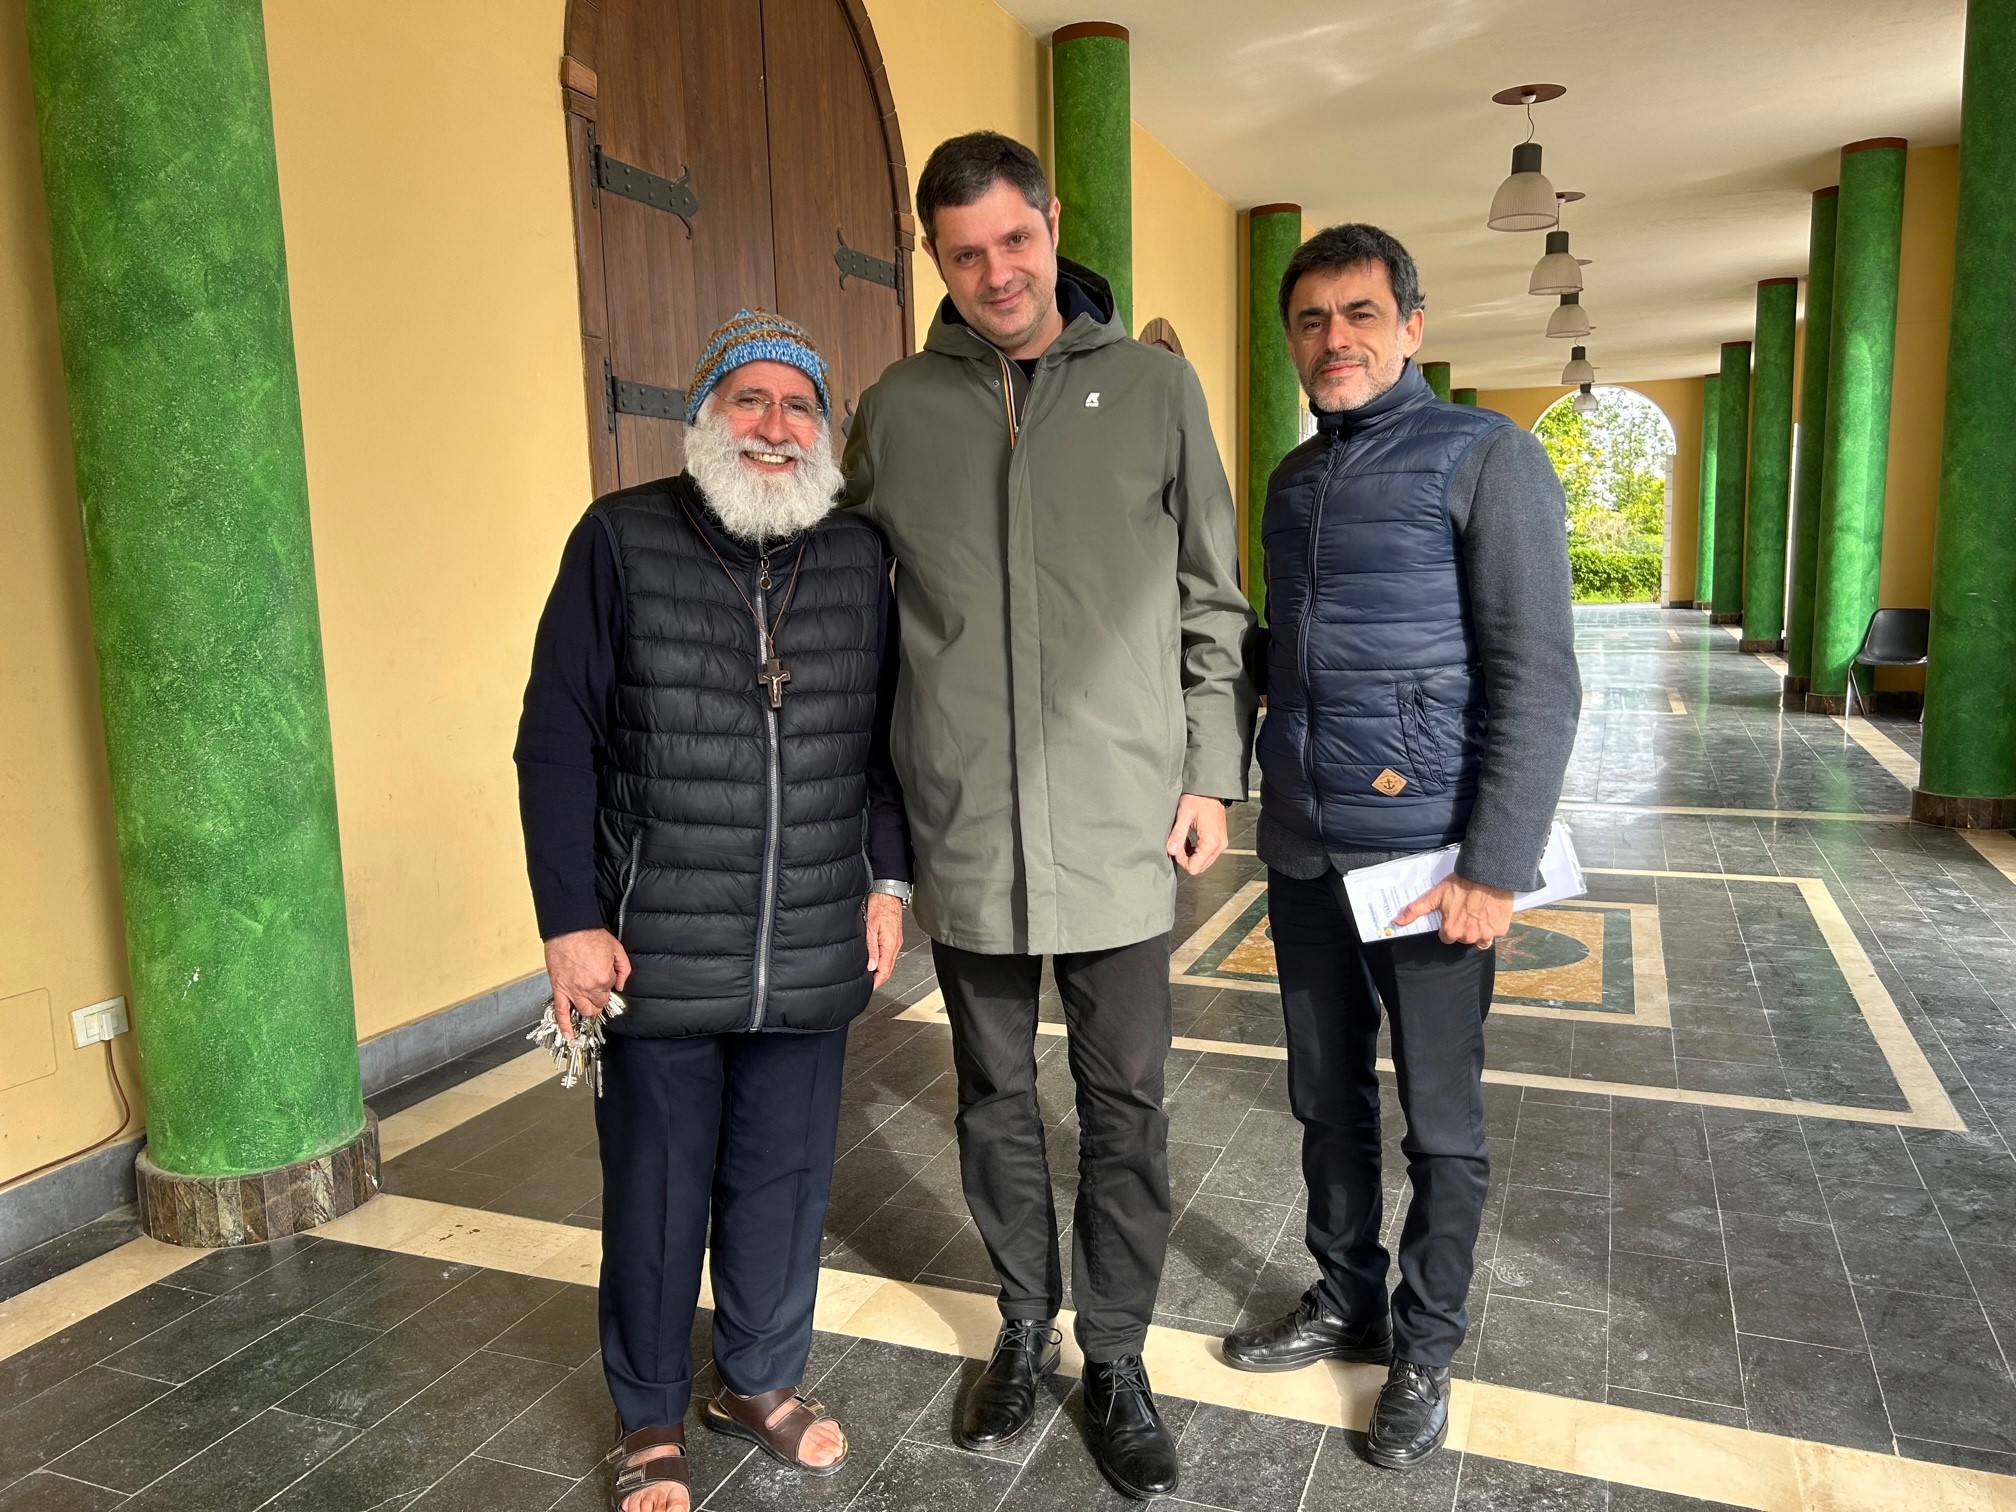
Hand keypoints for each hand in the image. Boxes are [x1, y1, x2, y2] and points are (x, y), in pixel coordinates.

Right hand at [543, 928, 631, 1039]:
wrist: (568, 927)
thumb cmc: (588, 935)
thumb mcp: (617, 949)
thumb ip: (624, 969)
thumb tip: (621, 984)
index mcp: (603, 979)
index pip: (610, 992)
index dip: (609, 985)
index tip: (606, 978)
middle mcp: (587, 988)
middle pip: (598, 1004)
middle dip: (601, 999)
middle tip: (599, 991)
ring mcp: (572, 990)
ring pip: (585, 1010)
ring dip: (589, 1008)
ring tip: (589, 1002)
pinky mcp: (559, 989)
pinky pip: (561, 1012)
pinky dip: (565, 1025)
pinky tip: (569, 1035)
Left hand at [866, 893, 904, 988]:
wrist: (888, 893)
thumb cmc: (880, 905)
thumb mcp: (871, 927)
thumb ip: (871, 948)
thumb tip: (871, 965)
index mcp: (890, 945)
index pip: (885, 971)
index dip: (877, 982)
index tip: (869, 988)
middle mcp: (895, 944)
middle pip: (888, 969)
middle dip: (878, 979)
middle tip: (868, 986)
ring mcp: (895, 941)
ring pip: (888, 962)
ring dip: (880, 970)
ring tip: (869, 976)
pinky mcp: (894, 936)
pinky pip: (889, 954)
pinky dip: (882, 961)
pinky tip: (875, 961)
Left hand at [1165, 794, 1228, 876]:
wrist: (1211, 789)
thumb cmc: (1198, 798)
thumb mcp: (1184, 814)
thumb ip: (1178, 834)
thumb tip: (1171, 850)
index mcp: (1211, 841)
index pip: (1194, 867)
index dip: (1181, 860)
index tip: (1175, 847)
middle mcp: (1219, 845)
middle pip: (1200, 867)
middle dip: (1186, 859)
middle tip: (1178, 843)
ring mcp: (1221, 844)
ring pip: (1203, 862)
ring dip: (1191, 856)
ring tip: (1183, 840)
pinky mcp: (1219, 840)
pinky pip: (1207, 855)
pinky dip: (1196, 852)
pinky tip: (1189, 841)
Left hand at [1394, 875, 1513, 948]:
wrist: (1486, 874)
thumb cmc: (1460, 883)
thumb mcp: (1435, 895)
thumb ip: (1415, 910)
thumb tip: (1397, 921)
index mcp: (1451, 931)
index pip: (1447, 937)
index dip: (1449, 924)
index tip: (1452, 913)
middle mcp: (1468, 937)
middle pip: (1463, 938)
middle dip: (1464, 927)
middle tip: (1466, 909)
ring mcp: (1486, 934)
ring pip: (1480, 937)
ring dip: (1479, 928)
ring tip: (1478, 910)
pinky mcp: (1500, 929)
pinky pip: (1496, 931)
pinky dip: (1494, 923)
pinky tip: (1490, 910)